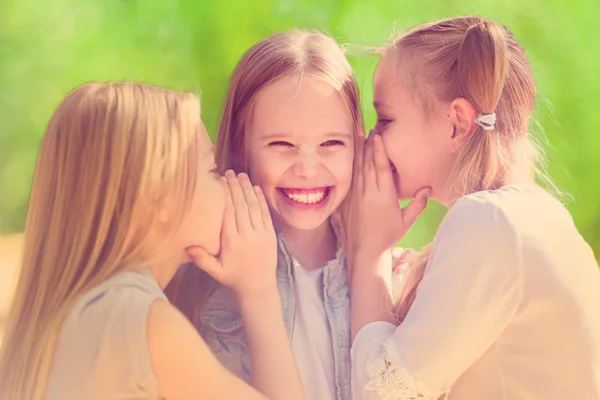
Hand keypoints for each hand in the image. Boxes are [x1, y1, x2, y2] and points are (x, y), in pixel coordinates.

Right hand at [187, 170, 276, 295]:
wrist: (258, 287)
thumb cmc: (233, 278)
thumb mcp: (215, 271)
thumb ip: (201, 259)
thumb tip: (186, 246)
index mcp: (232, 242)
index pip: (228, 212)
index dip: (225, 195)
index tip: (220, 181)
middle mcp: (247, 236)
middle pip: (241, 206)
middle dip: (235, 187)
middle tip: (229, 172)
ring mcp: (261, 234)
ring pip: (253, 207)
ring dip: (247, 189)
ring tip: (241, 175)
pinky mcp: (270, 235)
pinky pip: (265, 214)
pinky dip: (261, 200)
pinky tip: (255, 188)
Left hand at [347, 132, 430, 261]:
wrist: (364, 249)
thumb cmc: (387, 236)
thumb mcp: (406, 222)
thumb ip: (417, 205)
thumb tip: (428, 188)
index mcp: (384, 197)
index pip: (382, 168)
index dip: (380, 150)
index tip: (379, 135)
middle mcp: (368, 193)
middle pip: (368, 163)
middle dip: (370, 144)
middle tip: (373, 127)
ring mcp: (356, 195)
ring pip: (358, 167)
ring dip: (360, 150)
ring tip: (362, 133)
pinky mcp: (347, 198)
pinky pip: (350, 176)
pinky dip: (352, 163)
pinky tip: (353, 153)